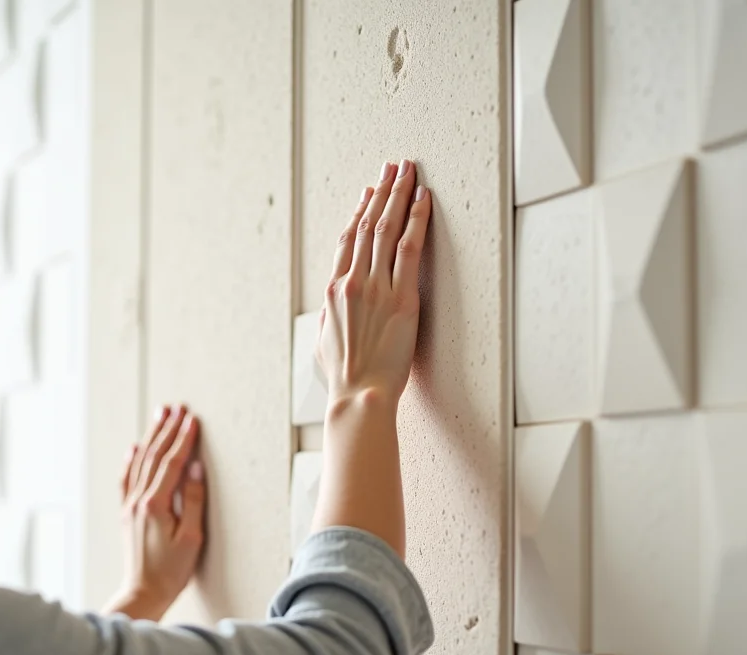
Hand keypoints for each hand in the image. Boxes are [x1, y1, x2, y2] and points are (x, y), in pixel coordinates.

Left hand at [104, 404, 204, 621]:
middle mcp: (140, 501)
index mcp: (156, 505)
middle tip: (176, 407)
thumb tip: (194, 468)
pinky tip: (134, 448)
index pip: (172, 462)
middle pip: (154, 456)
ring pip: (140, 463)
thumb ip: (193, 500)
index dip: (184, 439)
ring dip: (151, 437)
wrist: (143, 593)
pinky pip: (127, 480)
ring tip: (159, 416)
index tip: (192, 419)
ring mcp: (130, 507)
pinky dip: (131, 461)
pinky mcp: (127, 515)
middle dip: (167, 429)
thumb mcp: (191, 538)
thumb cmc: (171, 572)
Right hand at [317, 160, 430, 405]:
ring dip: (399, 194)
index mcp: (333, 291)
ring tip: (409, 171)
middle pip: (368, 224)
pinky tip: (424, 199)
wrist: (361, 394)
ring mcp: (377, 288)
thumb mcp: (322, 342)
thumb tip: (329, 308)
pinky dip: (416, 219)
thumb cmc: (344, 376)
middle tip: (392, 166)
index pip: (347, 239)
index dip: (360, 211)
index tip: (370, 192)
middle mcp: (353, 282)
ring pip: (387, 228)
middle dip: (382, 191)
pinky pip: (410, 248)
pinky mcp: (402, 298)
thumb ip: (327, 317)